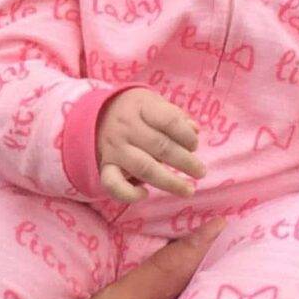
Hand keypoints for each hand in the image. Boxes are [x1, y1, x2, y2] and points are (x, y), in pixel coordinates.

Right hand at [96, 87, 205, 202]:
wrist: (98, 114)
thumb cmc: (137, 111)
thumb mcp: (155, 104)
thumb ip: (176, 117)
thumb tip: (194, 131)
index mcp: (141, 107)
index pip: (168, 120)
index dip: (186, 135)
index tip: (194, 145)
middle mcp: (126, 127)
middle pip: (160, 146)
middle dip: (185, 162)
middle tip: (200, 172)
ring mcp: (114, 148)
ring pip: (144, 168)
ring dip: (169, 182)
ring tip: (188, 190)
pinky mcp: (105, 166)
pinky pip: (113, 184)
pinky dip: (129, 194)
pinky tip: (145, 194)